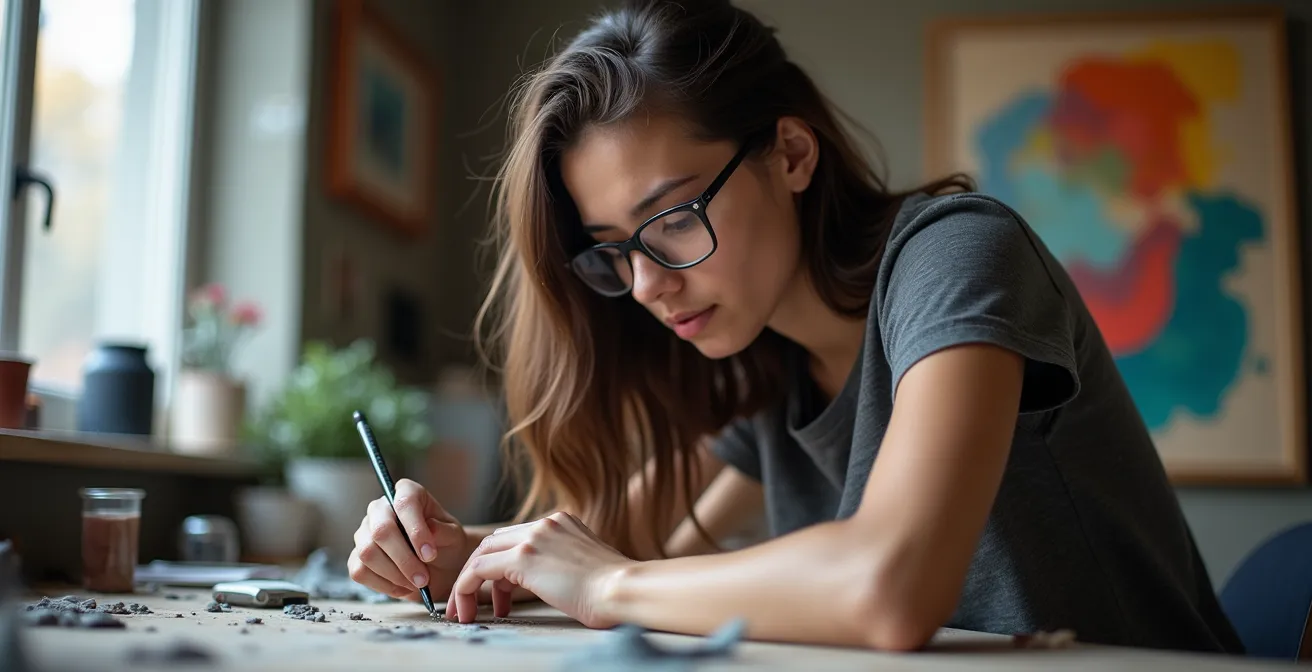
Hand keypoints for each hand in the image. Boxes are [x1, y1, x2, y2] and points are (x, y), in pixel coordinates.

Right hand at [347, 478, 466, 601]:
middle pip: (381, 530)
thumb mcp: (453, 536)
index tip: (429, 554)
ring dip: (395, 575)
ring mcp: (364, 532)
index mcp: (407, 493)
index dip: (415, 529)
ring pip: (368, 553)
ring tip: (417, 583)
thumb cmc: (445, 544)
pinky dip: (384, 585)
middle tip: (423, 579)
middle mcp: (380, 509)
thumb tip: (430, 529)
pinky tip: (404, 587)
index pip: (404, 503)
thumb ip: (444, 531)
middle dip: (404, 559)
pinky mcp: (357, 557)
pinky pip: (360, 571)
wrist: (439, 567)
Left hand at [446, 511, 633, 627]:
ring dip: (468, 584)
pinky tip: (467, 610)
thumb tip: (553, 582)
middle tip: (473, 602)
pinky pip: (478, 570)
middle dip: (479, 573)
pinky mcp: (522, 557)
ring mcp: (533, 537)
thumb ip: (566, 562)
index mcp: (563, 522)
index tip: (500, 596)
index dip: (501, 566)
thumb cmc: (615, 589)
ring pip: (481, 554)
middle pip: (495, 542)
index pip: (518, 537)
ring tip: (467, 612)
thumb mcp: (588, 565)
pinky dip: (465, 589)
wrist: (623, 589)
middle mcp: (546, 523)